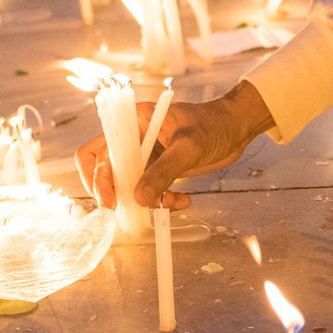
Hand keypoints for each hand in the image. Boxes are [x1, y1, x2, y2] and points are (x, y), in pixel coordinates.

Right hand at [73, 81, 274, 210]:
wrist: (236, 129)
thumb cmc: (213, 125)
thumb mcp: (188, 148)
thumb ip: (163, 172)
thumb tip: (138, 199)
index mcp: (134, 122)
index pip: (98, 149)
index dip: (96, 175)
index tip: (110, 198)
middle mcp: (134, 138)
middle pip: (107, 170)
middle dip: (117, 193)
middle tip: (129, 211)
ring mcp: (146, 155)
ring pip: (129, 186)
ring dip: (146, 200)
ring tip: (171, 202)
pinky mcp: (158, 169)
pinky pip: (149, 192)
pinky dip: (163, 201)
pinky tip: (184, 200)